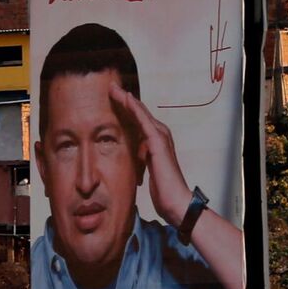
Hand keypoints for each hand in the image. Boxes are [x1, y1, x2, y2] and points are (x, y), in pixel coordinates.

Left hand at [110, 85, 191, 227]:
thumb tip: (133, 156)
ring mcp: (160, 137)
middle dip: (124, 99)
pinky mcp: (158, 143)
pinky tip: (127, 99)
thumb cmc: (163, 189)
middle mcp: (160, 135)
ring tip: (114, 88)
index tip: (111, 97)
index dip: (126, 108)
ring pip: (141, 113)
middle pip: (139, 113)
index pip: (138, 120)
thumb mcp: (147, 170)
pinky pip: (145, 121)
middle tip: (111, 86)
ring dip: (127, 100)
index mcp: (155, 141)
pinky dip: (135, 109)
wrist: (176, 202)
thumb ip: (142, 159)